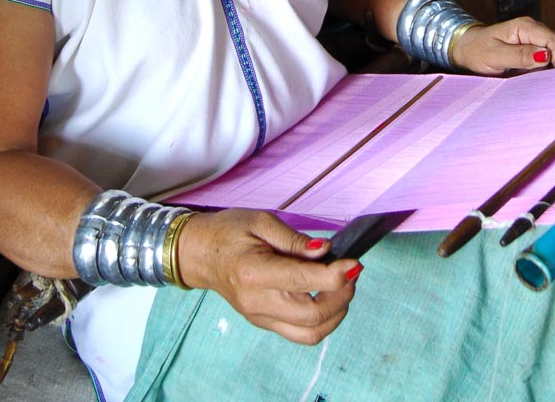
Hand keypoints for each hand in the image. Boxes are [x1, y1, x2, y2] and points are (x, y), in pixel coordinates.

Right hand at [177, 208, 360, 343]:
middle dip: (342, 296)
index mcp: (254, 272)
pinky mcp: (264, 322)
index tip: (355, 263)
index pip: (305, 282)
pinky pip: (300, 333)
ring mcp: (260, 317)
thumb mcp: (261, 221)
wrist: (199, 253)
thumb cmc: (229, 231)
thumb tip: (326, 250)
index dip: (337, 276)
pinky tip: (327, 295)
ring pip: (310, 333)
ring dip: (336, 313)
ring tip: (342, 285)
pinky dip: (322, 319)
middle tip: (352, 272)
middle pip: (313, 316)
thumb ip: (295, 240)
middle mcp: (257, 302)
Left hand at [450, 17, 554, 75]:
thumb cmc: (477, 51)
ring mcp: (537, 37)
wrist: (468, 47)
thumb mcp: (495, 56)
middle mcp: (535, 29)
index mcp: (525, 27)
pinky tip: (548, 77)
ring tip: (552, 81)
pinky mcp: (537, 46)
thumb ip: (520, 56)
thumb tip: (546, 56)